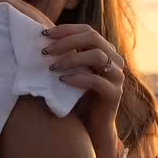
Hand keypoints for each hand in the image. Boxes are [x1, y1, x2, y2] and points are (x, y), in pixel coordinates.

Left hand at [41, 23, 124, 157]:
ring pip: (97, 56)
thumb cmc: (76, 96)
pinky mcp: (114, 94)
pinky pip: (97, 80)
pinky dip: (78, 78)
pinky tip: (62, 80)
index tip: (44, 34)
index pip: (87, 30)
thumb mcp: (71, 70)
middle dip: (66, 41)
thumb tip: (40, 38)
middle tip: (45, 51)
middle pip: (93, 38)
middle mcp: (114, 60)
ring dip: (71, 58)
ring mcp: (117, 77)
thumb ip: (65, 54)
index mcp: (105, 50)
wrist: (90, 127)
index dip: (66, 29)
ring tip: (52, 66)